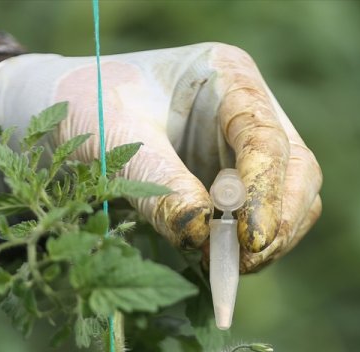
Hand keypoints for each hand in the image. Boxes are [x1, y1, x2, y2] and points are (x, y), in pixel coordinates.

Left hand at [0, 43, 321, 271]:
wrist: (63, 112)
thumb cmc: (82, 105)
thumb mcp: (112, 139)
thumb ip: (157, 183)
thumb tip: (202, 236)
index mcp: (227, 75)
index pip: (264, 136)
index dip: (263, 192)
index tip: (248, 239)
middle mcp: (249, 108)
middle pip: (296, 169)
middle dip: (277, 220)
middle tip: (242, 264)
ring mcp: (248, 146)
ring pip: (294, 198)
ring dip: (270, 239)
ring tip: (226, 269)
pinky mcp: (239, 181)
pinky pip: (267, 218)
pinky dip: (251, 246)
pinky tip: (219, 262)